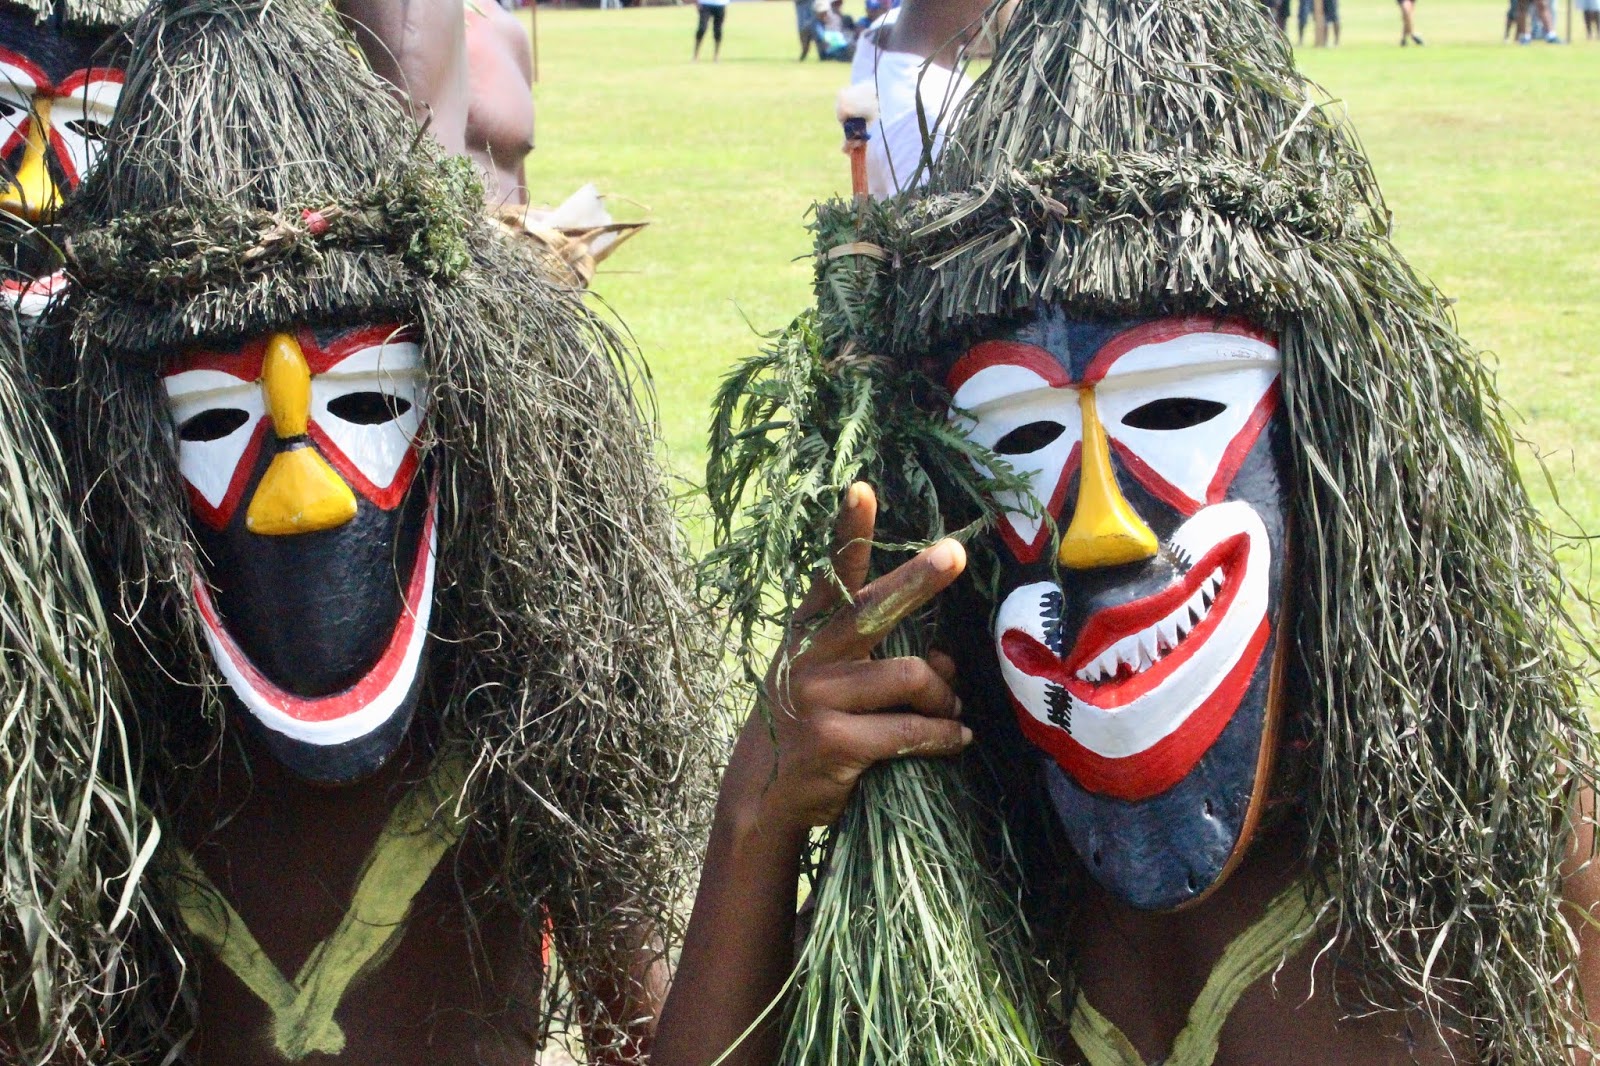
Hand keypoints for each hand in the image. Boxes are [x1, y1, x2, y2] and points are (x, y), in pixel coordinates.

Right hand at [723, 482, 970, 842]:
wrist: (762, 796)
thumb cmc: (809, 727)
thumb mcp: (832, 683)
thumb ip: (883, 662)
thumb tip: (948, 659)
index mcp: (809, 632)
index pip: (830, 573)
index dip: (848, 531)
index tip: (862, 488)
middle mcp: (809, 656)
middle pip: (874, 608)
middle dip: (917, 579)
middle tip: (953, 554)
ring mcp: (818, 697)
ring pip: (910, 677)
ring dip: (944, 698)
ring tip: (951, 712)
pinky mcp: (834, 741)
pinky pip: (912, 730)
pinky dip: (943, 735)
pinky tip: (955, 739)